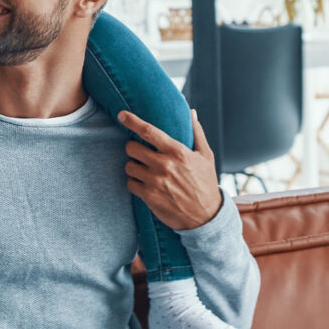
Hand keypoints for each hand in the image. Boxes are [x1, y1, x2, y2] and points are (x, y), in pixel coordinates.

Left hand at [119, 109, 221, 230]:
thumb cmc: (206, 183)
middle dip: (133, 148)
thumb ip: (196, 133)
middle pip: (132, 147)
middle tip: (140, 152)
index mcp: (177, 152)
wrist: (207, 217)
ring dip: (134, 166)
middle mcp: (164, 165)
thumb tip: (191, 112)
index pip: (149, 131)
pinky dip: (134, 182)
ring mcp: (155, 181)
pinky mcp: (149, 196)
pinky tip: (144, 183)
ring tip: (144, 169)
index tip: (121, 115)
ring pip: (129, 165)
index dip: (132, 121)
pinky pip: (130, 183)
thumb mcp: (206, 156)